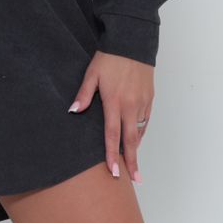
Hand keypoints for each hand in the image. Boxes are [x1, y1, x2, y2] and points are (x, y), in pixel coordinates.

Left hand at [69, 51, 153, 183]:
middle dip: (132, 161)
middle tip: (135, 180)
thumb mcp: (92, 74)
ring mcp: (142, 102)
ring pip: (139, 131)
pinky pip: (145, 120)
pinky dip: (141, 132)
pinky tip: (136, 139)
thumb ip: (83, 95)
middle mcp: (131, 105)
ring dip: (136, 148)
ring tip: (134, 164)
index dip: (112, 155)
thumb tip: (73, 111)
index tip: (114, 172)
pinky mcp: (149, 97)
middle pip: (131, 140)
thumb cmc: (110, 57)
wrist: (133, 42)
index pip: (112, 135)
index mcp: (115, 102)